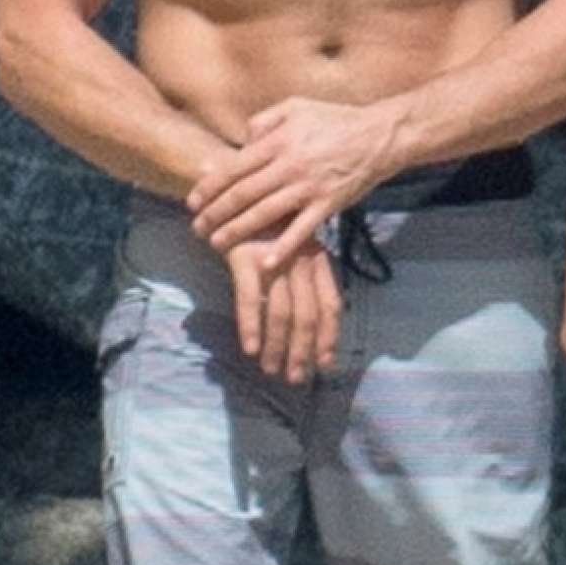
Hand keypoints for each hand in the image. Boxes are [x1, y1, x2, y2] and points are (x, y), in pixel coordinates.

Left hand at [189, 98, 397, 269]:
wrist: (380, 136)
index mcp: (279, 141)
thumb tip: (243, 137)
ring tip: (216, 243)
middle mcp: (289, 166)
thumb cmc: (336, 119)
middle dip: (215, 213)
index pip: (235, 167)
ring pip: (264, 214)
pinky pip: (302, 230)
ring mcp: (308, 188)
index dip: (210, 187)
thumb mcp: (297, 106)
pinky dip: (283, 248)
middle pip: (243, 194)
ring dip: (237, 230)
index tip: (192, 201)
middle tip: (197, 227)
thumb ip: (265, 120)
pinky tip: (266, 262)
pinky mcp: (327, 205)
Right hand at [225, 235, 340, 381]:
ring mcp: (274, 258)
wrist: (234, 187)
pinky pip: (250, 299)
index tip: (326, 364)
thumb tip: (309, 323)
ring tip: (271, 369)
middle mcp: (300, 260)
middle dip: (303, 351)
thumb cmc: (265, 221)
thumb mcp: (293, 245)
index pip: (330, 304)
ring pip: (281, 312)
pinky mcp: (244, 257)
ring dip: (277, 346)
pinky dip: (251, 326)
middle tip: (296, 378)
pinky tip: (250, 349)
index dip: (330, 336)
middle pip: (308, 315)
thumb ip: (304, 278)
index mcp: (317, 258)